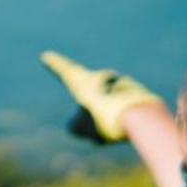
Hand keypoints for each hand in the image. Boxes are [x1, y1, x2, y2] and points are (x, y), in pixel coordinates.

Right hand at [39, 50, 162, 142]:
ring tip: (111, 131)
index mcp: (84, 81)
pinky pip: (125, 112)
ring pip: (109, 108)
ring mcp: (123, 84)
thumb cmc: (104, 119)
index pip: (65, 70)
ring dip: (108, 121)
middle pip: (90, 96)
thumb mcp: (81, 127)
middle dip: (90, 110)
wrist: (140, 116)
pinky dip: (123, 123)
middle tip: (92, 126)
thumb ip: (76, 126)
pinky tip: (127, 129)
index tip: (46, 55)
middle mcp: (103, 78)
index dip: (54, 64)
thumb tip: (80, 125)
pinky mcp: (139, 95)